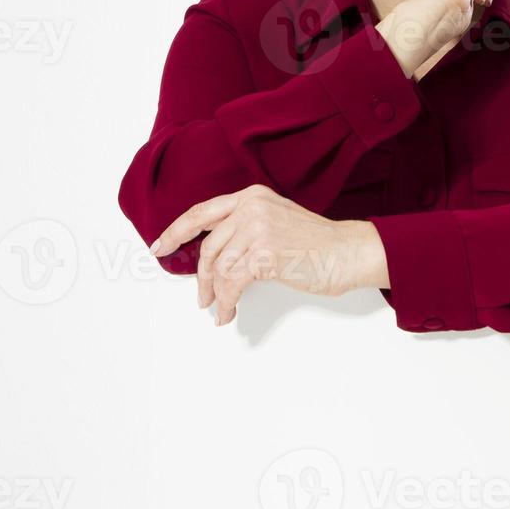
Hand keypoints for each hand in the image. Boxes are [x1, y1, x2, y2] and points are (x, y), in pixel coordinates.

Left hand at [149, 184, 371, 324]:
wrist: (349, 252)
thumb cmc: (318, 243)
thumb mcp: (277, 219)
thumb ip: (245, 225)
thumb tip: (215, 253)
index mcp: (252, 196)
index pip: (201, 212)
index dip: (176, 231)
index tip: (160, 246)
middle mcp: (251, 208)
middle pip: (208, 247)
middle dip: (201, 277)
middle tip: (202, 296)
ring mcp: (257, 229)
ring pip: (218, 268)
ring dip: (215, 294)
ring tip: (221, 307)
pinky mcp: (264, 255)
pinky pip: (231, 284)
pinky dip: (226, 303)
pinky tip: (229, 313)